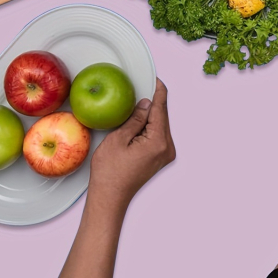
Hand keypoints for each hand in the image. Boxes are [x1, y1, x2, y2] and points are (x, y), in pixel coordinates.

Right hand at [86, 79, 174, 214]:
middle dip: (153, 101)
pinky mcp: (160, 157)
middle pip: (162, 116)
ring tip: (136, 101)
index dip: (158, 91)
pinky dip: (149, 125)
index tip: (154, 78)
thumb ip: (135, 119)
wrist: (110, 198)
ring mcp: (165, 154)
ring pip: (160, 125)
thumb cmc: (109, 172)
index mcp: (158, 142)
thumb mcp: (118, 139)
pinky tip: (138, 119)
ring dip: (150, 114)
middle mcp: (167, 148)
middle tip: (141, 86)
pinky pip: (157, 134)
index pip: (160, 109)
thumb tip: (146, 103)